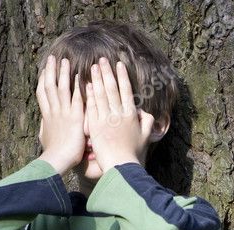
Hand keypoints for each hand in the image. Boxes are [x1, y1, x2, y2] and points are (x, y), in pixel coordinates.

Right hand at [36, 55, 84, 174]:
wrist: (57, 160)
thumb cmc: (53, 154)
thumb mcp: (45, 138)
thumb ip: (45, 129)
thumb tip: (43, 126)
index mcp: (46, 115)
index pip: (42, 93)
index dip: (42, 80)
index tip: (43, 70)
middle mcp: (53, 111)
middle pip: (49, 85)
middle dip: (50, 71)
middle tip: (52, 58)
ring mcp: (63, 113)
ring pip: (61, 88)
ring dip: (63, 73)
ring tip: (65, 61)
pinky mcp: (74, 118)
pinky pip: (76, 98)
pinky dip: (77, 87)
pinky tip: (80, 77)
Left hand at [85, 57, 155, 171]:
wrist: (121, 166)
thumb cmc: (134, 154)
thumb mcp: (145, 137)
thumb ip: (147, 122)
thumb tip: (146, 113)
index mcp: (132, 115)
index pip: (126, 90)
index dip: (122, 76)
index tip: (118, 65)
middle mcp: (119, 114)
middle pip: (112, 88)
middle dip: (107, 72)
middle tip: (102, 59)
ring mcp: (106, 119)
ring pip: (101, 94)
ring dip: (97, 79)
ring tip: (93, 67)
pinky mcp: (96, 126)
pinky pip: (92, 107)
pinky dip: (90, 95)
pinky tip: (87, 85)